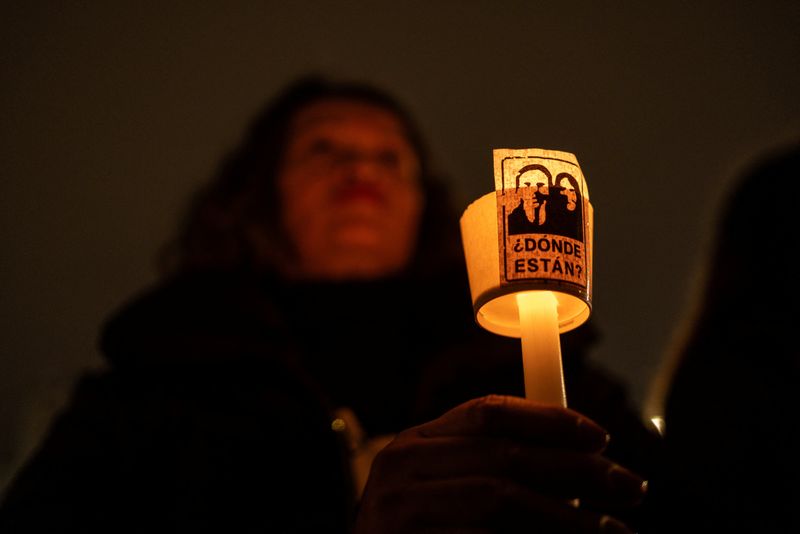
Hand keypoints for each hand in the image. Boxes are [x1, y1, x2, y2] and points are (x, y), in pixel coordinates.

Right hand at [355, 395, 645, 532]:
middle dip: (577, 471)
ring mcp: (400, 512)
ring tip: (613, 532)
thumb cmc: (415, 532)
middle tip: (629, 486)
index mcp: (415, 443)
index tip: (600, 437)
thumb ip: (488, 466)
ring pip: (501, 502)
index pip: (489, 414)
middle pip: (505, 457)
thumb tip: (579, 458)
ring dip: (568, 519)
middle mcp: (402, 469)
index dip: (550, 420)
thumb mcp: (438, 487)